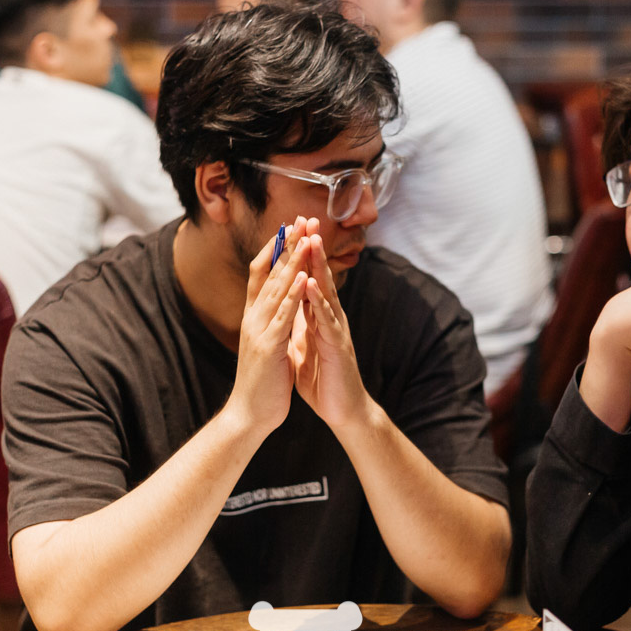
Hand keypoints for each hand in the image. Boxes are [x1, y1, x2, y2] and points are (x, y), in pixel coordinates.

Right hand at [225, 220, 309, 433]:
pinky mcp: (269, 346)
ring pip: (276, 287)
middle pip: (269, 272)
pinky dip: (293, 294)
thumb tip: (276, 305)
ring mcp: (259, 330)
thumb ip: (271, 322)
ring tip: (306, 237)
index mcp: (254, 316)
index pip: (261, 273)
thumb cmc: (262, 382)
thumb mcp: (267, 344)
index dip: (275, 249)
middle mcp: (253, 317)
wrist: (249, 414)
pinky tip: (304, 276)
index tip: (289, 227)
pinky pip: (283, 315)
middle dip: (286, 245)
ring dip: (293, 261)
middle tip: (300, 218)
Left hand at [288, 225, 370, 431]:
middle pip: (320, 277)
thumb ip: (299, 327)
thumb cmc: (324, 380)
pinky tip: (311, 284)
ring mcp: (336, 330)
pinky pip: (327, 319)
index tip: (291, 231)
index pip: (308, 280)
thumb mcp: (304, 347)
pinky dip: (318, 301)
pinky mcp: (338, 346)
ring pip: (326, 291)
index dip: (300, 258)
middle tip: (307, 220)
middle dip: (313, 249)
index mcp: (318, 317)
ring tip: (311, 240)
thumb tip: (288, 312)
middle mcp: (330, 318)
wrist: (342, 411)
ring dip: (318, 265)